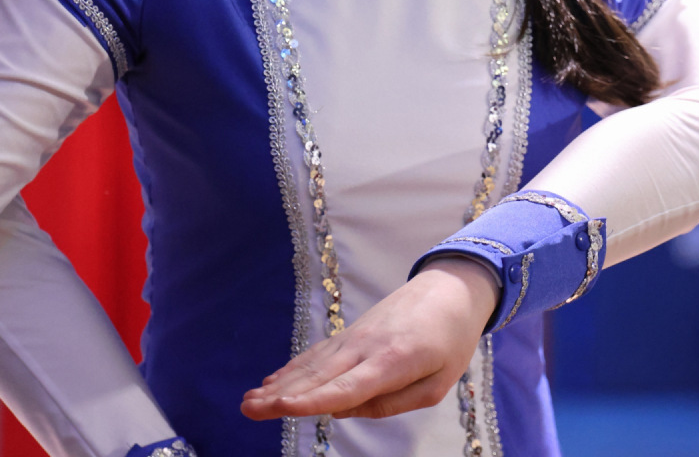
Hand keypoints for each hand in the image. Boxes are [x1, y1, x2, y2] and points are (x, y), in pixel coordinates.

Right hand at [240, 257, 497, 421]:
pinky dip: (294, 368)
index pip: (347, 387)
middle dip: (281, 395)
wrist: (451, 288)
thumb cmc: (451, 340)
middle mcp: (366, 346)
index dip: (315, 401)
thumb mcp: (436, 384)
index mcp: (392, 361)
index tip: (284, 409)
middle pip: (319, 376)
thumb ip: (392, 403)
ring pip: (312, 364)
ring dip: (279, 383)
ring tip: (248, 401)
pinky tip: (273, 381)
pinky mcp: (352, 332)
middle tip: (247, 410)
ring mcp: (355, 336)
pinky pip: (319, 353)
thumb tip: (345, 410)